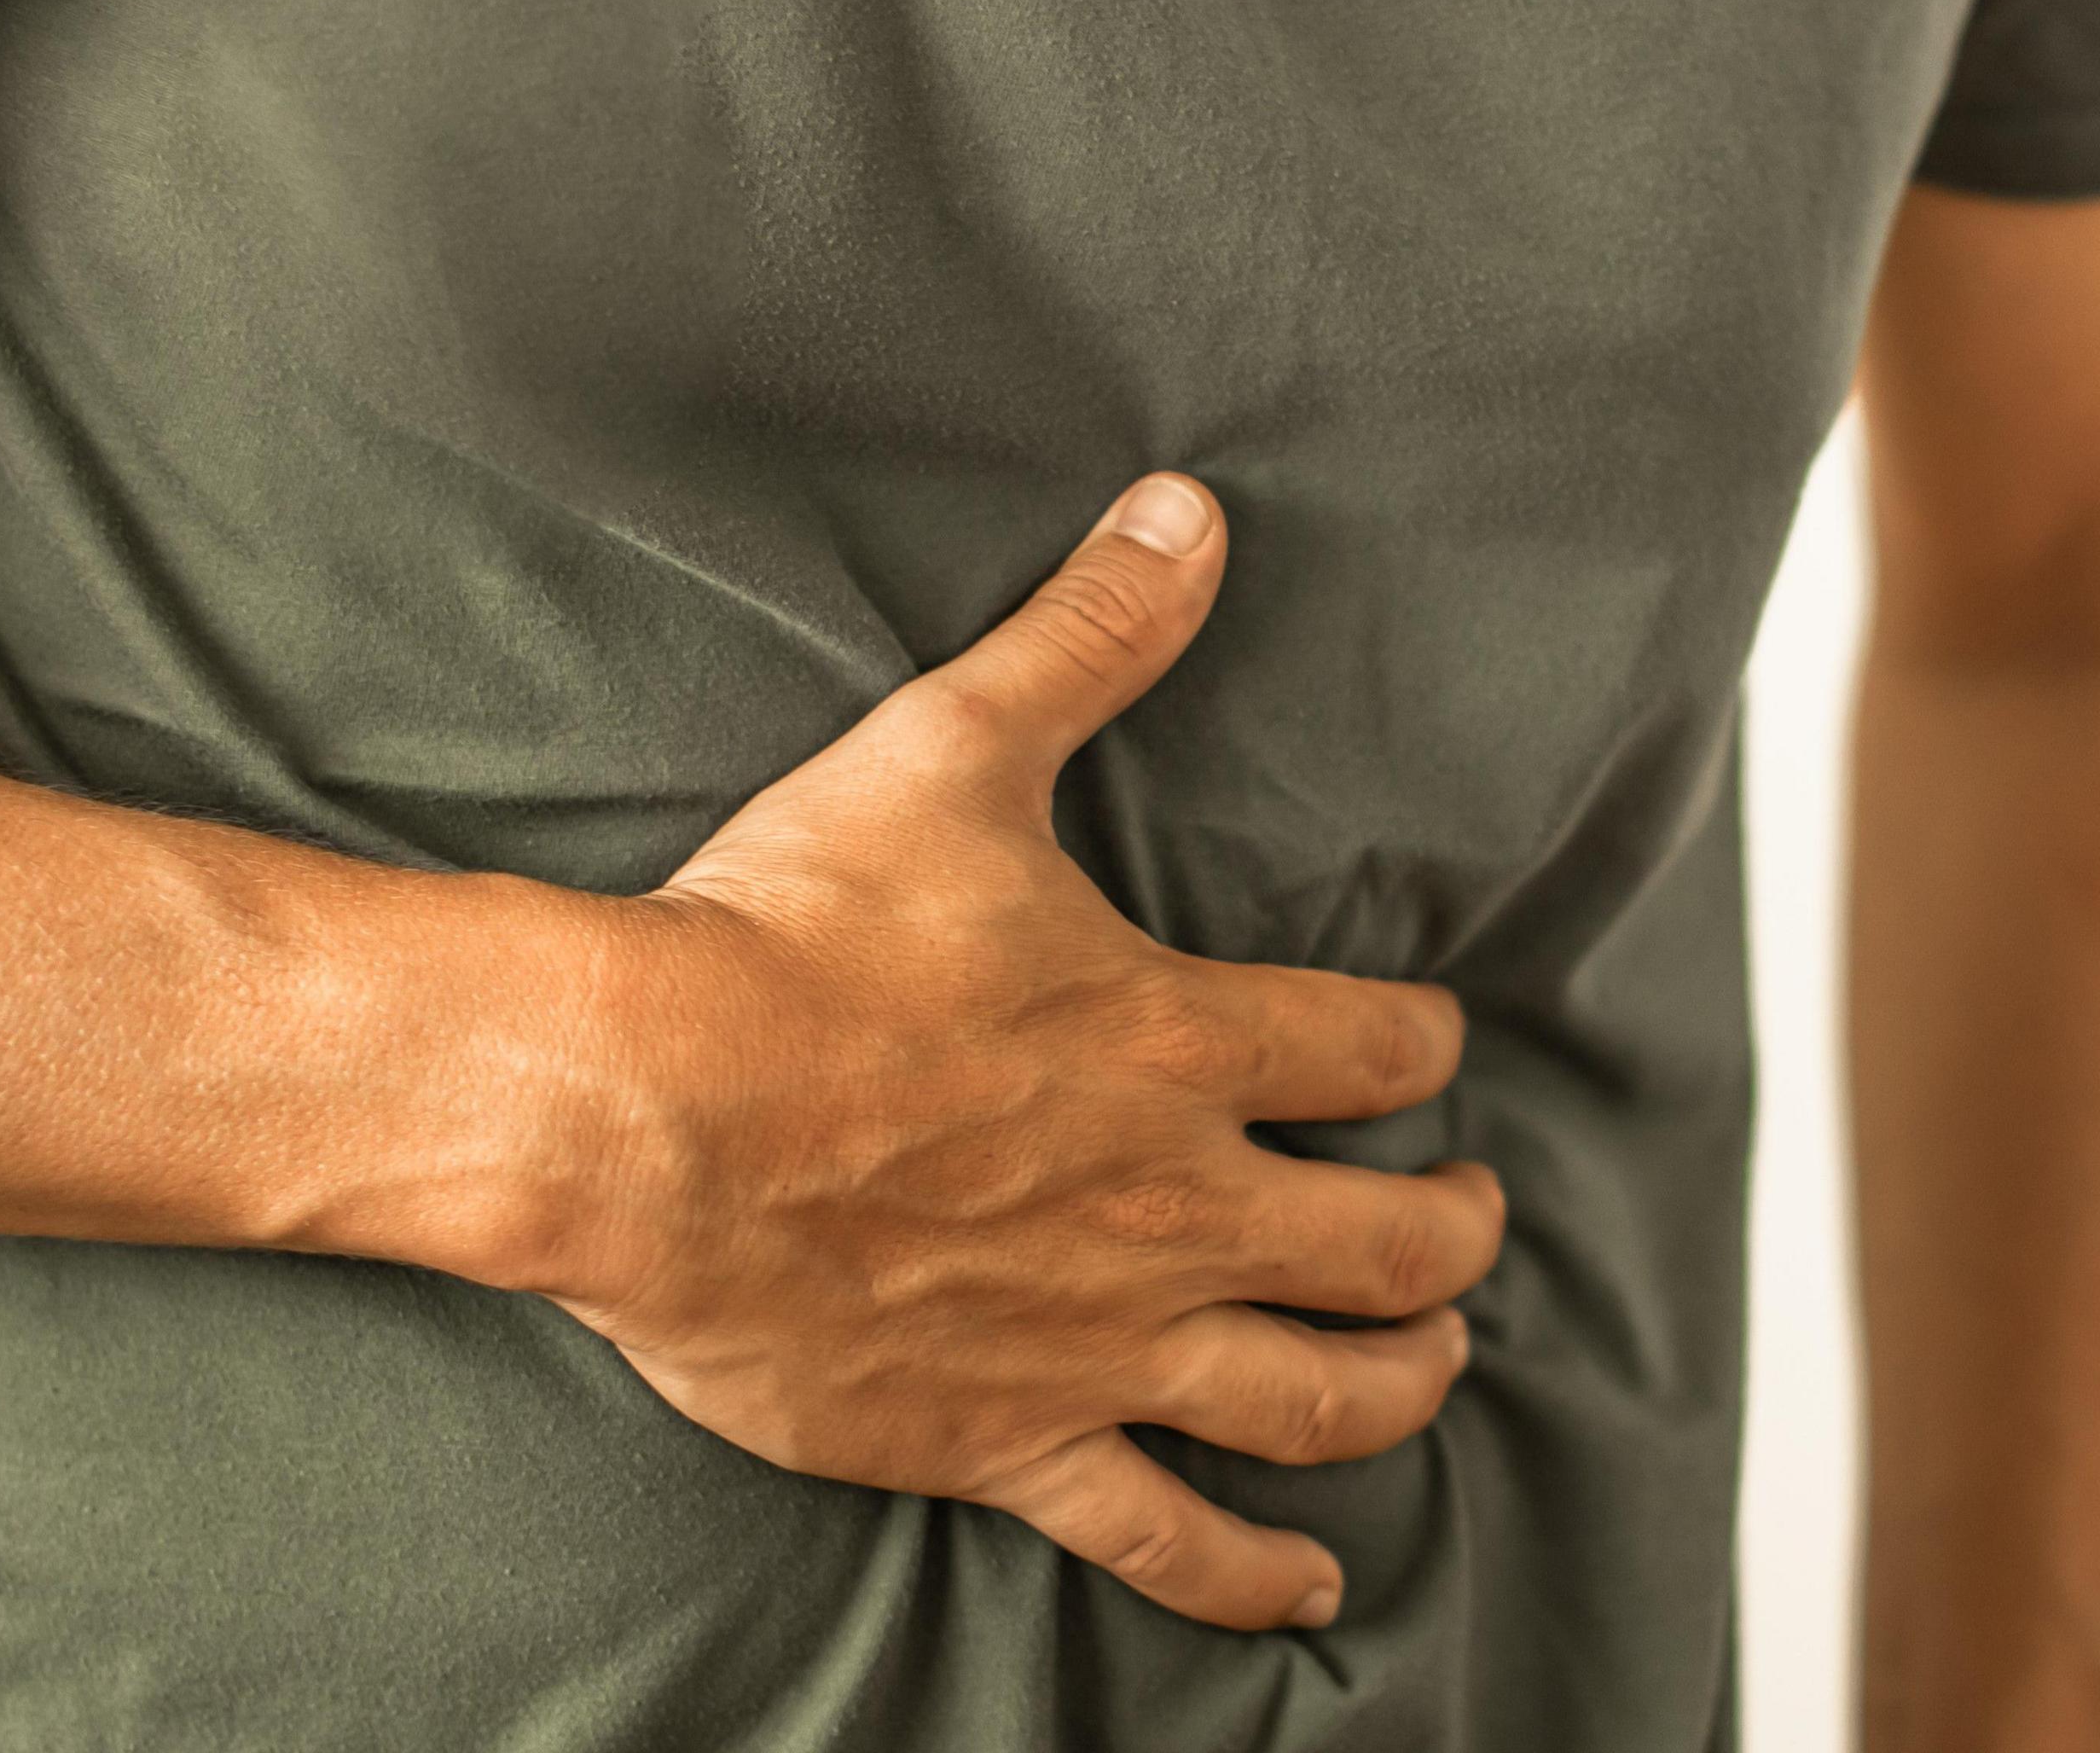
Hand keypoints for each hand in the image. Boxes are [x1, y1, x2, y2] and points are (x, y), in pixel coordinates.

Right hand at [537, 471, 1503, 1632]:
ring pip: (1323, 1391)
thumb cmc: (788, 936)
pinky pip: (1167, 1536)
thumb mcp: (947, 753)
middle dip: (1452, 1226)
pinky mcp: (1010, 1436)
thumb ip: (1088, 639)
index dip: (1416, 1040)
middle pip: (1392, 1237)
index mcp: (1177, 1041)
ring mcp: (1106, 1337)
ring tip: (1434, 1363)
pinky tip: (1313, 1588)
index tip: (1418, 1043)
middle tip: (1460, 1215)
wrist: (639, 1111)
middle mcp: (1178, 1203)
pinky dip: (1254, 1572)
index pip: (1370, 1045)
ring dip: (1404, 1379)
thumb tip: (1190, 512)